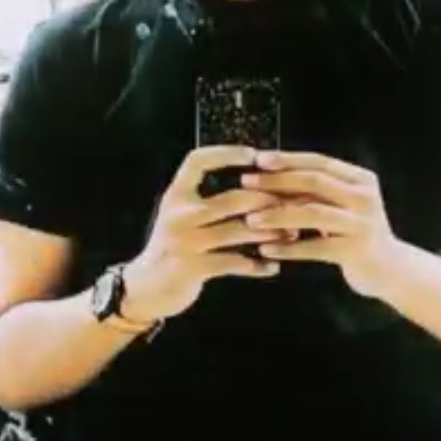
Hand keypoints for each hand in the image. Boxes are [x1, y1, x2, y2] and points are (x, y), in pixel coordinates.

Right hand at [122, 146, 284, 324]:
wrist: (146, 287)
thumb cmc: (173, 246)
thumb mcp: (181, 216)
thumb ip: (207, 199)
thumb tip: (257, 184)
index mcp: (175, 195)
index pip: (199, 161)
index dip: (227, 154)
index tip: (254, 154)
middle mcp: (178, 214)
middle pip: (233, 199)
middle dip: (269, 201)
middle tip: (294, 204)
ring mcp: (185, 242)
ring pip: (240, 231)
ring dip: (271, 233)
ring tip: (292, 234)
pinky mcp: (193, 268)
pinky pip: (235, 263)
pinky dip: (258, 265)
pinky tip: (274, 266)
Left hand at [248, 150, 398, 298]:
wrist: (390, 269)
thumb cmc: (355, 234)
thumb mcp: (340, 206)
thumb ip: (315, 192)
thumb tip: (268, 176)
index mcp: (361, 180)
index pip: (319, 162)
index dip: (287, 160)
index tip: (257, 160)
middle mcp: (364, 197)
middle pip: (315, 182)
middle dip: (277, 181)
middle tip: (246, 183)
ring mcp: (362, 224)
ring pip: (313, 213)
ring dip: (278, 215)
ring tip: (250, 220)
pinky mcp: (356, 251)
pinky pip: (315, 247)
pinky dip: (289, 248)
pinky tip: (266, 250)